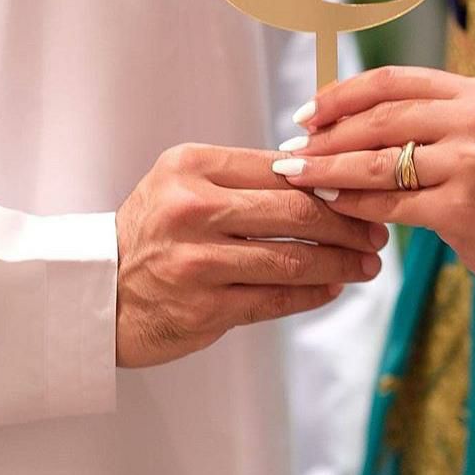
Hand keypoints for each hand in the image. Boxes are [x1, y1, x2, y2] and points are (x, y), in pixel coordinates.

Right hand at [115, 143, 387, 367]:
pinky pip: (276, 299)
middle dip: (348, 224)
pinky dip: (313, 294)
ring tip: (366, 265)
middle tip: (376, 233)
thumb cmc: (155, 229)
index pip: (282, 168)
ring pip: (292, 260)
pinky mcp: (203, 308)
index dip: (331, 182)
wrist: (98, 291)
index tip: (361, 193)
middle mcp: (192, 209)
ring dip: (340, 263)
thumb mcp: (186, 183)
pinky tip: (333, 288)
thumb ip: (248, 178)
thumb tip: (324, 178)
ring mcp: (197, 261)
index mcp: (192, 166)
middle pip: (296, 213)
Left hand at [273, 67, 474, 297]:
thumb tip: (331, 122)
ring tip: (296, 176)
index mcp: (470, 93)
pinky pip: (389, 204)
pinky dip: (354, 205)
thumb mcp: (466, 134)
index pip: (389, 81)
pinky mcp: (463, 207)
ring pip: (377, 163)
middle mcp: (474, 119)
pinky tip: (331, 206)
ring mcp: (471, 162)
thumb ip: (414, 120)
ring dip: (328, 171)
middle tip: (290, 151)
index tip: (304, 113)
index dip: (339, 94)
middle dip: (324, 136)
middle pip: (378, 120)